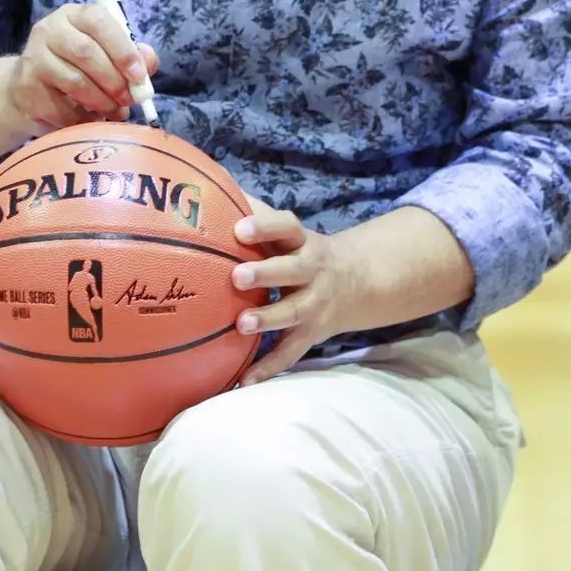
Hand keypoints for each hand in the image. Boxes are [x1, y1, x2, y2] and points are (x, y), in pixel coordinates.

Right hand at [6, 4, 158, 135]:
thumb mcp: (104, 53)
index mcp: (73, 15)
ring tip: (114, 112)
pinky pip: (61, 108)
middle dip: (114, 80)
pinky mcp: (27, 88)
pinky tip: (92, 120)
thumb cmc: (75, 67)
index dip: (122, 48)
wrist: (28, 89)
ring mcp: (33, 58)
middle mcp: (49, 30)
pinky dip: (83, 119)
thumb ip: (131, 55)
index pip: (97, 21)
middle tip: (129, 100)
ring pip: (75, 81)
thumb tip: (148, 61)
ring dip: (102, 102)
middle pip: (85, 52)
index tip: (138, 75)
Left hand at [230, 197, 356, 384]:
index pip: (287, 227)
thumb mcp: (288, 231)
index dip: (265, 226)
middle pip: (293, 269)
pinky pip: (290, 353)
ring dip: (268, 319)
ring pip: (294, 312)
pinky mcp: (311, 333)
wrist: (358, 281)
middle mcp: (312, 271)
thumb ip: (255, 213)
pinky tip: (244, 381)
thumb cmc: (301, 250)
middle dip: (266, 273)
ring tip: (240, 325)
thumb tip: (212, 188)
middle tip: (235, 276)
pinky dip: (268, 368)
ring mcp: (315, 304)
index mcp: (302, 242)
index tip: (239, 229)